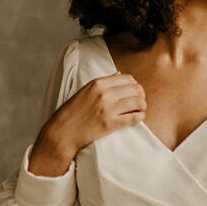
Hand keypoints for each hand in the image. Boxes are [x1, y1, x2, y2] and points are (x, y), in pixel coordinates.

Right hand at [28, 73, 145, 174]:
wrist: (63, 131)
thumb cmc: (73, 111)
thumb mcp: (86, 90)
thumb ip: (104, 82)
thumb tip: (119, 74)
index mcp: (98, 83)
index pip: (128, 78)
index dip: (134, 85)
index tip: (134, 91)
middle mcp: (104, 94)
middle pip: (136, 89)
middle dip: (141, 95)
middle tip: (139, 101)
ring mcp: (108, 109)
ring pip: (138, 102)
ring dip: (142, 106)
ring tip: (139, 110)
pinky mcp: (111, 124)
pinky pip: (134, 117)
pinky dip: (140, 116)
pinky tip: (138, 117)